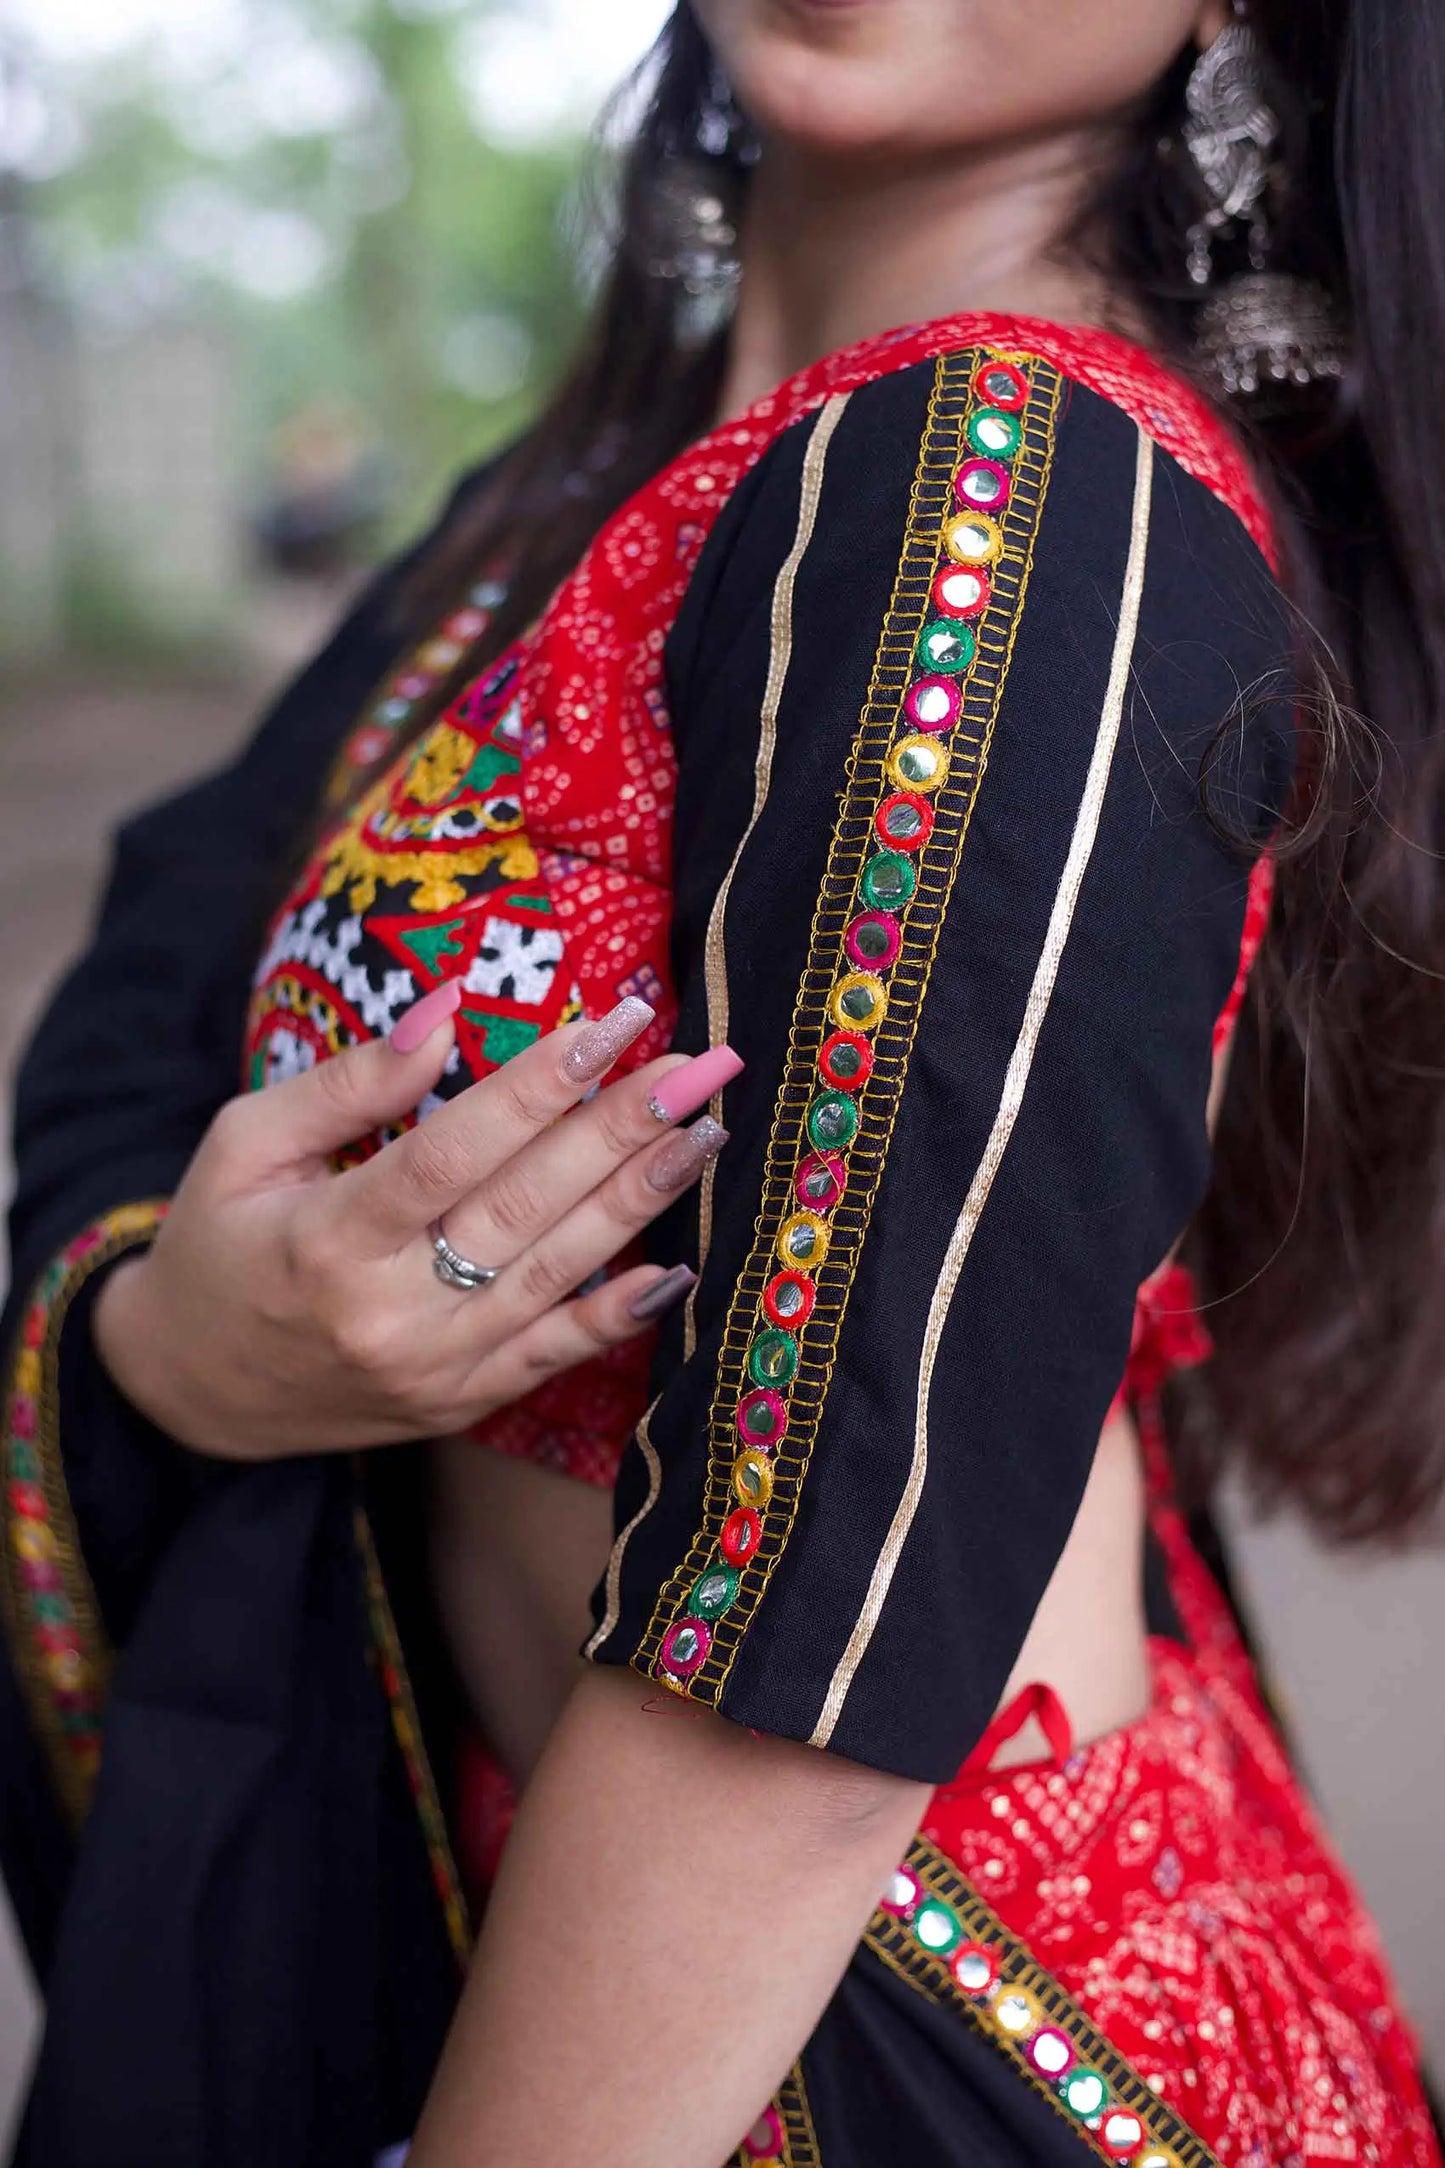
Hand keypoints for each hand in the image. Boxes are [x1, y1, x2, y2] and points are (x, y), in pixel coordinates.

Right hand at [93, 986, 739, 1459]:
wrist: (193, 1388)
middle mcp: (389, 1314)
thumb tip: (446, 1010)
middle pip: (524, 1210)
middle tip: (694, 1068)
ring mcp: (433, 1370)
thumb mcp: (245, 1144)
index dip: (535, 1087)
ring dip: (639, 1202)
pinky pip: (553, 1357)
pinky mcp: (461, 1402)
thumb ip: (347, 1084)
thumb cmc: (221, 1242)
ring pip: (555, 1276)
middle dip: (618, 1131)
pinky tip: (677, 1266)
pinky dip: (618, 1316)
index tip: (608, 1023)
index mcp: (327, 1240)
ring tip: (704, 1134)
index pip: (452, 1153)